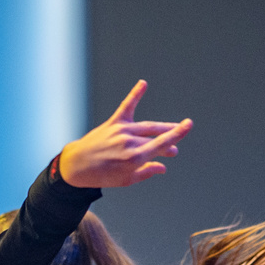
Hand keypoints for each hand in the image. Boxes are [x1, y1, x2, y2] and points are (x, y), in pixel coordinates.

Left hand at [58, 80, 191, 188]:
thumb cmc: (102, 175)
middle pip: (155, 136)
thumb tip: (163, 167)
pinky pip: (127, 107)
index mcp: (134, 158)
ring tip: (172, 128)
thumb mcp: (126, 180)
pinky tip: (143, 83)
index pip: (160, 144)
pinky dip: (135, 95)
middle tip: (175, 149)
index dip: (175, 135)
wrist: (77, 166)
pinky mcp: (113, 123)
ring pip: (146, 127)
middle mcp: (129, 142)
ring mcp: (121, 130)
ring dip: (161, 128)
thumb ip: (146, 172)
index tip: (187, 125)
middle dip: (169, 139)